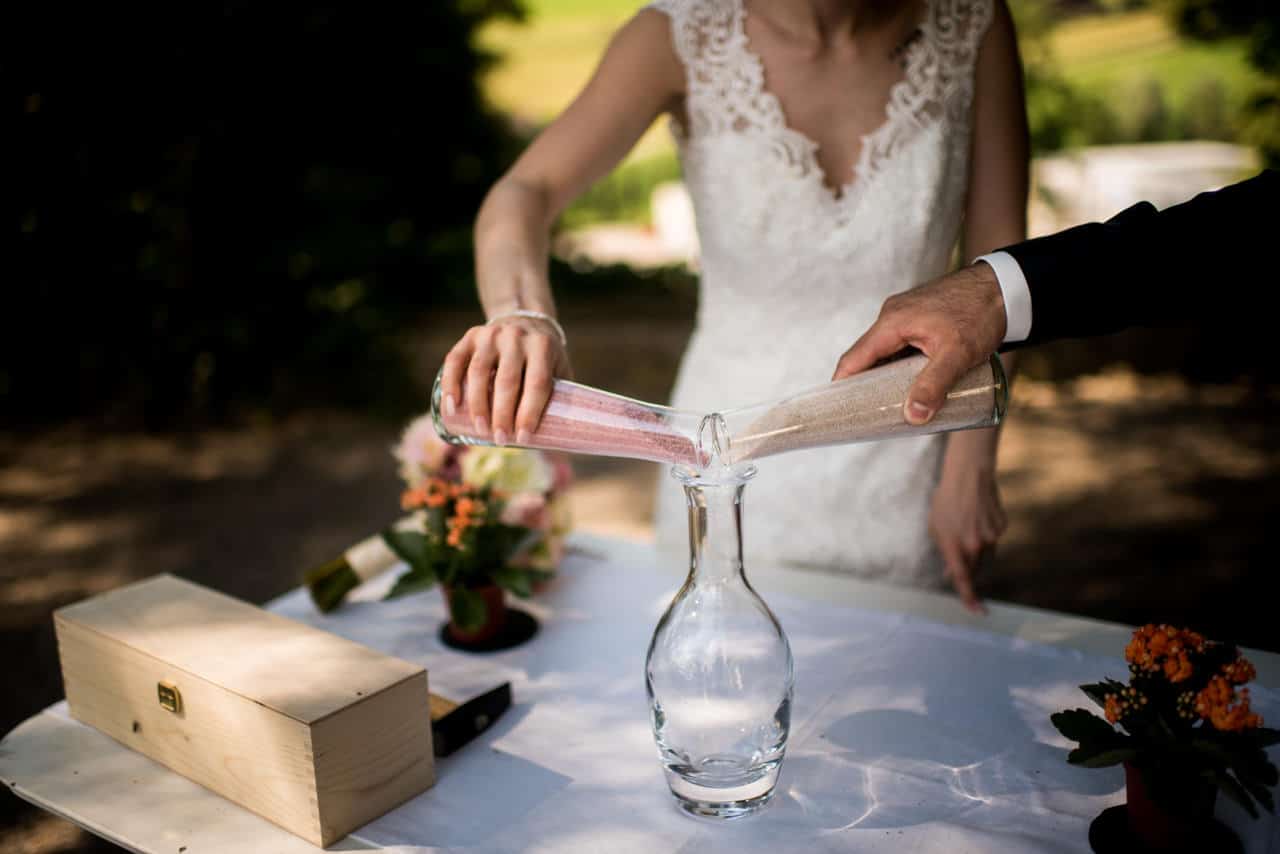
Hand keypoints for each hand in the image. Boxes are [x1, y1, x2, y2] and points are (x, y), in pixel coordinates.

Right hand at [440, 317, 570, 444]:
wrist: (525, 322)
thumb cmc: (544, 359)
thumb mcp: (559, 370)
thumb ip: (560, 399)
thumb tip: (560, 445)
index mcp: (542, 346)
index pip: (537, 383)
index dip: (529, 412)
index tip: (524, 438)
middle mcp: (516, 336)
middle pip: (507, 381)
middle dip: (502, 415)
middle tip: (500, 440)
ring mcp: (491, 334)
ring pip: (479, 372)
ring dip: (477, 405)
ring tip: (480, 430)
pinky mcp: (470, 336)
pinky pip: (455, 361)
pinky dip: (451, 385)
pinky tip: (451, 407)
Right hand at [832, 263, 1006, 424]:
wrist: (1006, 285)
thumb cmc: (979, 313)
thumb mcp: (956, 353)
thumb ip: (934, 384)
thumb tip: (913, 416)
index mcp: (892, 322)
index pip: (854, 358)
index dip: (841, 385)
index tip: (835, 409)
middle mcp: (892, 316)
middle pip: (867, 356)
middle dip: (863, 385)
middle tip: (866, 414)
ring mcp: (905, 315)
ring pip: (885, 352)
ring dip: (884, 376)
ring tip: (888, 403)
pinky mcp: (920, 317)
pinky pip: (899, 345)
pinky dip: (898, 365)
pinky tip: (910, 382)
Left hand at [928, 460, 1006, 614]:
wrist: (970, 477)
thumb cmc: (946, 501)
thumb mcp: (936, 527)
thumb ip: (945, 552)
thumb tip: (953, 573)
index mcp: (954, 545)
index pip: (963, 579)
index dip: (969, 597)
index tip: (977, 611)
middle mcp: (975, 545)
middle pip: (975, 569)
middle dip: (968, 569)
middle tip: (959, 555)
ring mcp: (992, 537)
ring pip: (985, 556)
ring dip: (976, 551)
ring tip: (966, 527)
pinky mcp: (1002, 528)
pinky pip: (993, 541)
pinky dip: (986, 535)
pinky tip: (978, 517)